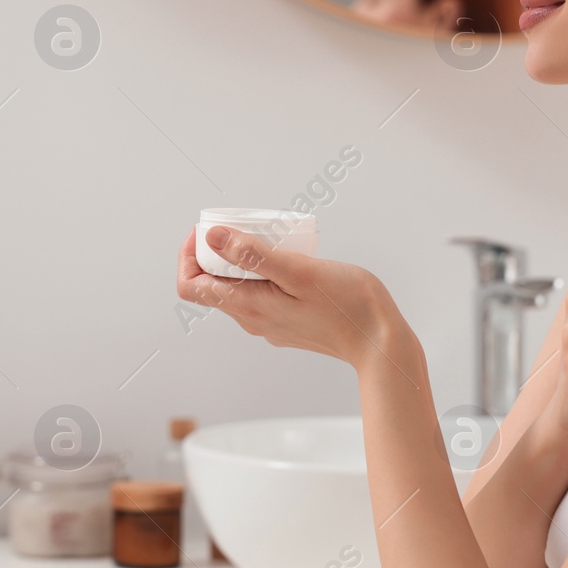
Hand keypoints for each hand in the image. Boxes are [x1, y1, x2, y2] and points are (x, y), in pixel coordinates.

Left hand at [175, 225, 408, 369]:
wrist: (378, 341)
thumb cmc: (346, 304)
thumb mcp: (298, 270)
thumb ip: (253, 255)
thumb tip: (212, 238)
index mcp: (247, 306)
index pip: (191, 286)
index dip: (189, 255)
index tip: (209, 231)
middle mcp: (252, 319)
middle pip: (211, 286)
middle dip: (214, 252)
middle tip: (240, 226)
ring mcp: (269, 324)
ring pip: (236, 290)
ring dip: (239, 262)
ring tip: (266, 238)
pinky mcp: (286, 324)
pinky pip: (258, 296)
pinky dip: (260, 273)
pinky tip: (287, 259)